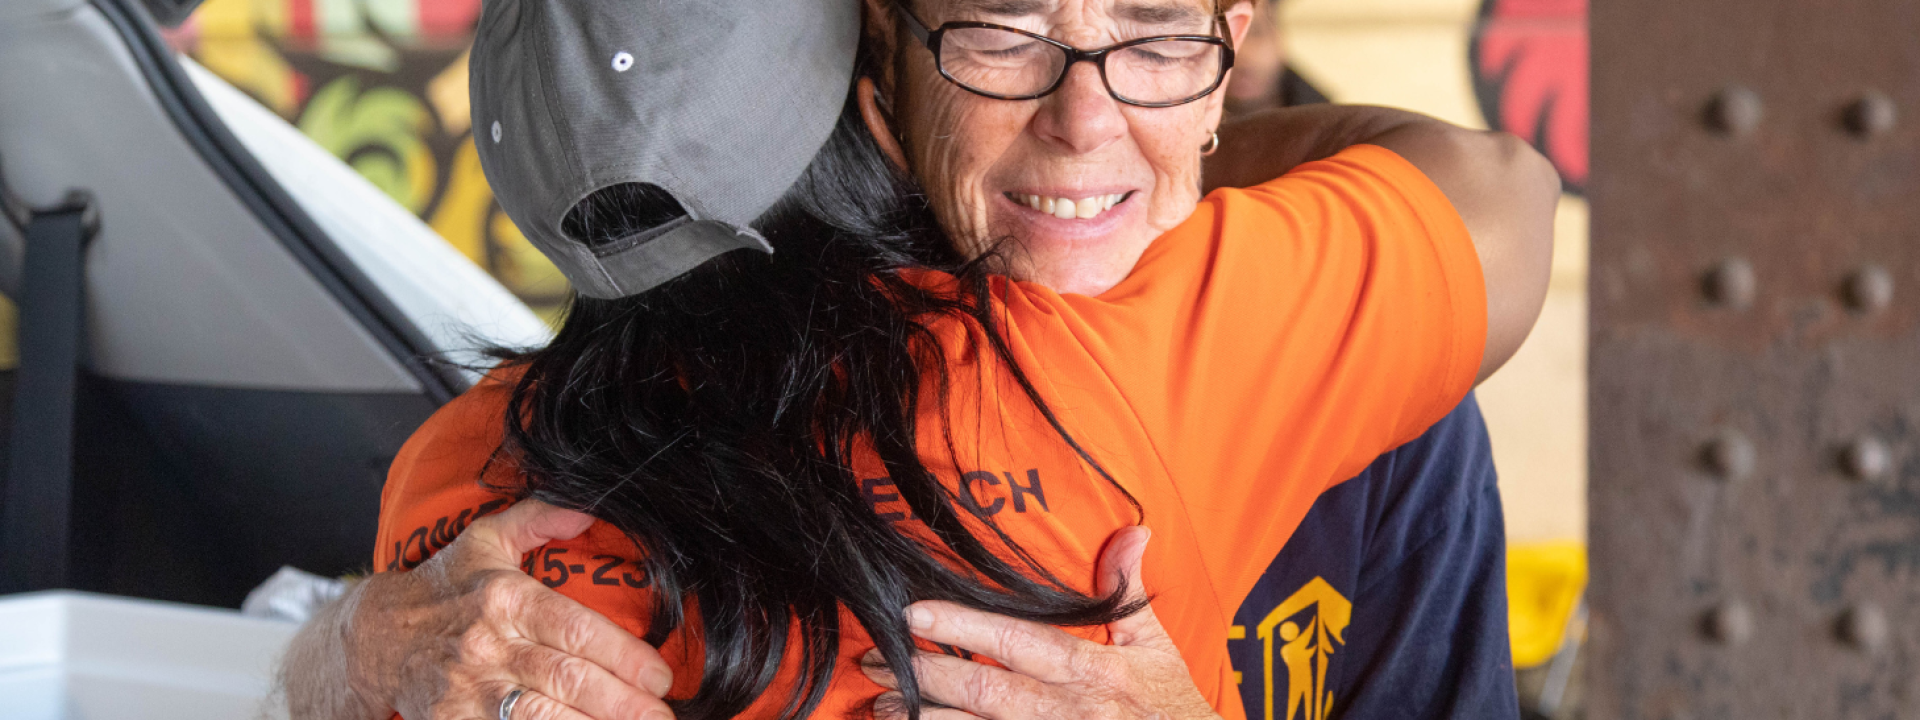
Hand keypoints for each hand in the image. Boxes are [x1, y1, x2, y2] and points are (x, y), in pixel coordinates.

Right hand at [302, 500, 675, 719]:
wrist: (372, 636)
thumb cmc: (442, 587)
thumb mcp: (486, 540)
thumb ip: (540, 518)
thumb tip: (589, 507)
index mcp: (504, 597)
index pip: (575, 629)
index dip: (623, 657)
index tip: (661, 677)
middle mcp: (487, 643)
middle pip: (567, 678)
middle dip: (622, 703)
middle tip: (661, 716)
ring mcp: (467, 688)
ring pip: (540, 717)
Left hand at [861, 527, 1220, 719]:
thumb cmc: (1172, 711)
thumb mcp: (1158, 648)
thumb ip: (1128, 590)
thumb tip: (1133, 531)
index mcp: (1096, 672)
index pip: (1022, 643)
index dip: (965, 629)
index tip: (915, 615)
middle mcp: (1073, 713)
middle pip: (988, 693)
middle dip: (927, 678)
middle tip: (875, 662)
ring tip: (884, 709)